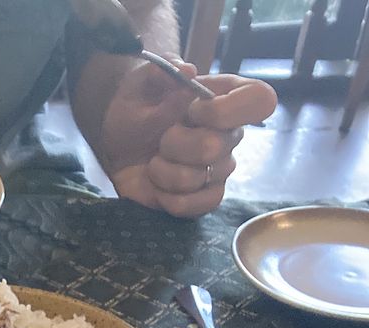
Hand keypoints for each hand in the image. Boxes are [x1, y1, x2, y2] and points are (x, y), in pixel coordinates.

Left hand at [99, 64, 276, 216]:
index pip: (261, 100)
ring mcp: (220, 167)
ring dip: (163, 171)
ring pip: (199, 178)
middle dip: (174, 144)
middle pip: (217, 146)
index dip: (224, 111)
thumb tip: (187, 71)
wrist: (118, 146)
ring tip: (154, 160)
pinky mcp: (205, 196)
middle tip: (160, 139)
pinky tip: (159, 186)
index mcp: (225, 96)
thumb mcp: (141, 83)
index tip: (192, 111)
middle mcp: (230, 133)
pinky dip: (169, 198)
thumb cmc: (137, 108)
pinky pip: (199, 205)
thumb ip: (161, 72)